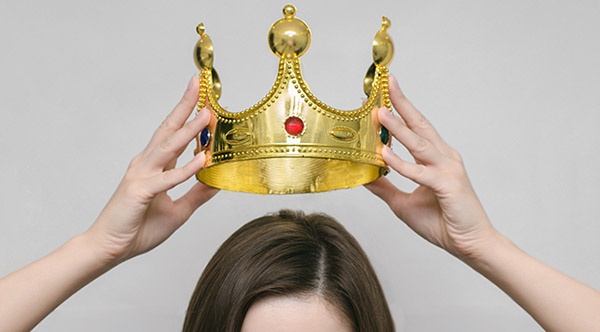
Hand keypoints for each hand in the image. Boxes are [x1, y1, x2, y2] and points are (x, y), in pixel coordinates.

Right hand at [86, 76, 217, 263]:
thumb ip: (197, 195)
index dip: (189, 115)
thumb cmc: (138, 228)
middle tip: (198, 83)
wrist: (109, 249)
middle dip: (185, 105)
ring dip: (189, 130)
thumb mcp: (179, 211)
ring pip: (168, 147)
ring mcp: (142, 176)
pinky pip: (167, 179)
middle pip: (169, 129)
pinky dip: (185, 169)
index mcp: (155, 166)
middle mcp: (147, 164)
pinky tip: (202, 158)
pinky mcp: (140, 192)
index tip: (205, 96)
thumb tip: (219, 182)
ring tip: (207, 113)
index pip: (175, 134)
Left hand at [366, 75, 496, 259]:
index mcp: (436, 159)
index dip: (398, 111)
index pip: (415, 128)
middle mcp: (444, 158)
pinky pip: (421, 172)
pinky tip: (385, 154)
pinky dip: (402, 163)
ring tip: (379, 112)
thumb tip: (363, 175)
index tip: (380, 96)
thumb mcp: (403, 203)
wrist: (471, 245)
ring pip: (419, 143)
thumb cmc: (443, 223)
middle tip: (388, 82)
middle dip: (402, 103)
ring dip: (398, 127)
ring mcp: (448, 169)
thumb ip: (384, 187)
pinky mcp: (448, 186)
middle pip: (420, 124)